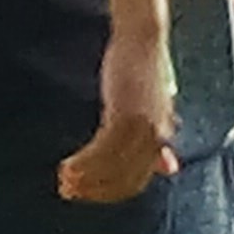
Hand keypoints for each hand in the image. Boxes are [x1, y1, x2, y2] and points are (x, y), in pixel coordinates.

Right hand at [60, 30, 178, 203]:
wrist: (143, 39)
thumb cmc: (145, 74)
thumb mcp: (155, 112)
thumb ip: (158, 141)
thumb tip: (169, 168)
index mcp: (161, 138)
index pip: (136, 182)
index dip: (109, 193)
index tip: (85, 194)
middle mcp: (155, 136)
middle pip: (123, 179)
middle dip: (95, 190)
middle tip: (68, 191)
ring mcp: (141, 126)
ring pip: (111, 167)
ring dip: (85, 178)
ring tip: (64, 180)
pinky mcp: (125, 113)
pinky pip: (103, 150)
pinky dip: (84, 162)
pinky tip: (67, 165)